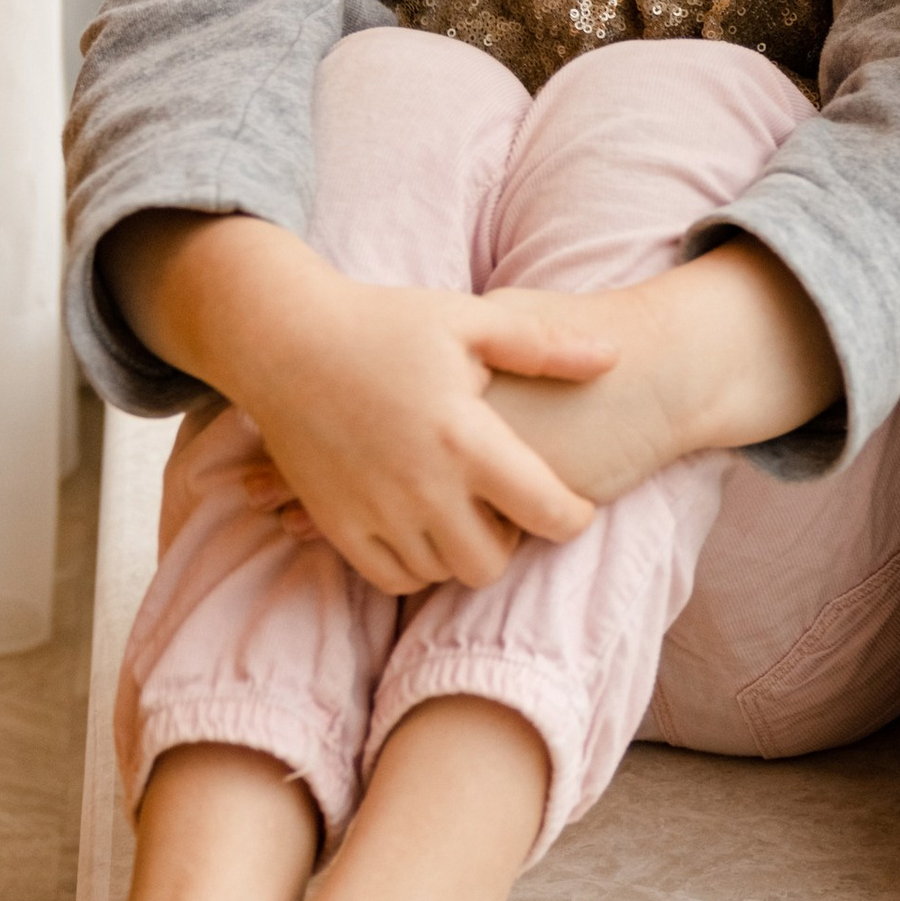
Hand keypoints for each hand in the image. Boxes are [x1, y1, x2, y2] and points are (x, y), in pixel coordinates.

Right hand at [101, 211, 612, 593]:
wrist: (285, 341)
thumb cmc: (385, 323)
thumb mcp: (470, 322)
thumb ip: (544, 347)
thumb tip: (614, 357)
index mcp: (466, 437)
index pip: (546, 511)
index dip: (573, 518)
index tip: (573, 506)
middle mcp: (422, 487)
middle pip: (492, 564)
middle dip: (512, 543)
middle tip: (508, 508)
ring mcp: (375, 512)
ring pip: (443, 574)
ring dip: (462, 550)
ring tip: (463, 507)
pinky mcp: (337, 524)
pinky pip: (393, 578)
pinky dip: (416, 562)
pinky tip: (423, 522)